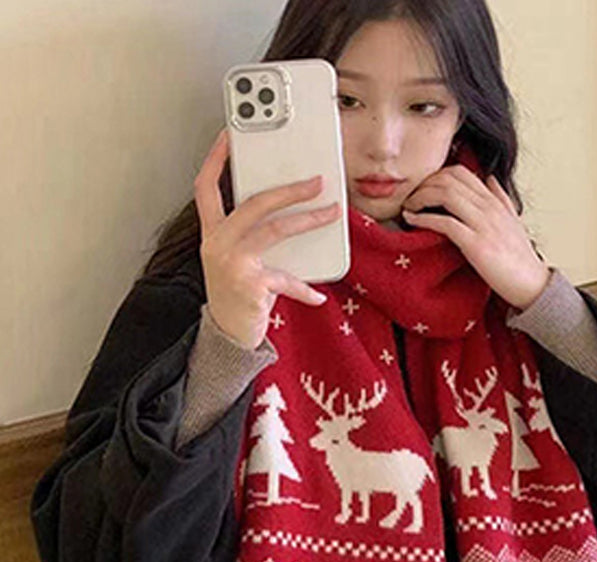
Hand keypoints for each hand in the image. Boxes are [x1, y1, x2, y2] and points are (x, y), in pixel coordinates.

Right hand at [193, 129, 341, 348]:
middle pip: (253, 203)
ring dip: (308, 220)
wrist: (227, 334)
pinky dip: (305, 289)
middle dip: (288, 188)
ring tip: (332, 213)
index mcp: (212, 233)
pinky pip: (286, 278)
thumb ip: (251, 234)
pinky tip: (318, 296)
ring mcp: (231, 263)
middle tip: (316, 181)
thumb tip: (289, 209)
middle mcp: (217, 243)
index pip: (205, 187)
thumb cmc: (237, 292)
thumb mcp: (236, 258)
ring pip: (274, 230)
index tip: (229, 135)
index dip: (215, 159)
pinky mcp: (250, 284)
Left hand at [401, 166, 548, 309]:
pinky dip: (423, 218)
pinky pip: (444, 222)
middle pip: (448, 179)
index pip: (460, 172)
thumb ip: (500, 197)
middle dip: (423, 184)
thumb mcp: (512, 220)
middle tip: (410, 198)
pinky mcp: (475, 243)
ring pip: (445, 194)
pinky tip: (412, 220)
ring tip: (408, 207)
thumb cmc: (519, 256)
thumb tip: (490, 178)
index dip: (435, 176)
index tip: (422, 189)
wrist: (530, 282)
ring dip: (420, 198)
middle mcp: (488, 206)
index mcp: (494, 200)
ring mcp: (482, 224)